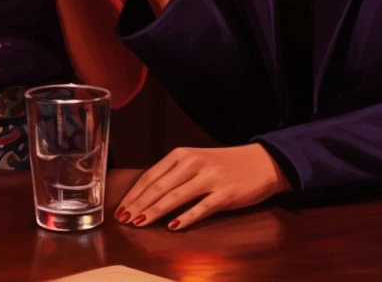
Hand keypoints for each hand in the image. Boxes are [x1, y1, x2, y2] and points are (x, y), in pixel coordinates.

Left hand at [115, 144, 290, 229]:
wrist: (261, 162)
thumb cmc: (223, 164)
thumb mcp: (195, 161)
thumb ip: (173, 174)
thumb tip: (145, 195)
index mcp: (182, 154)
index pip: (151, 176)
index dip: (134, 194)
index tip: (121, 208)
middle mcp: (193, 164)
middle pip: (159, 187)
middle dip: (139, 204)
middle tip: (124, 220)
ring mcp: (209, 179)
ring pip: (175, 197)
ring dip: (155, 211)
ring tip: (140, 223)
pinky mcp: (225, 194)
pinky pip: (201, 208)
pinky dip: (186, 218)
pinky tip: (173, 226)